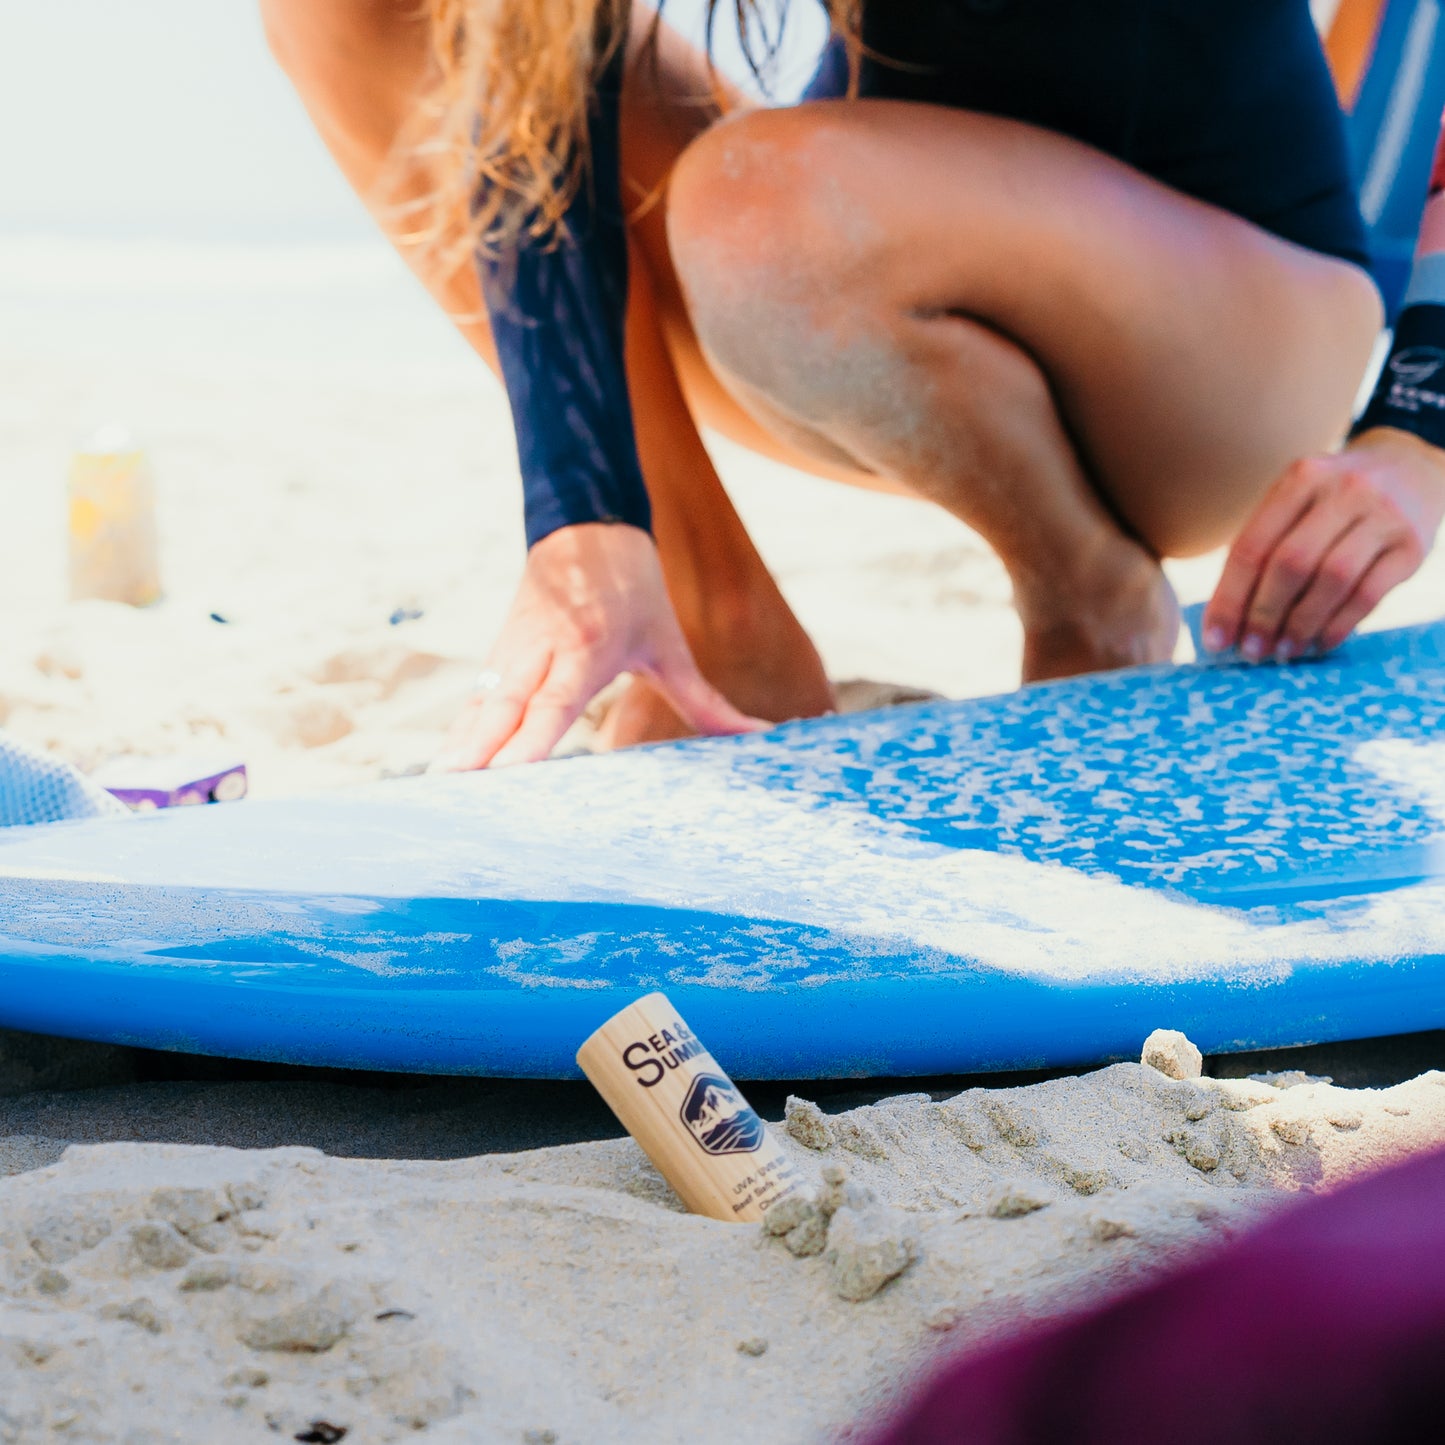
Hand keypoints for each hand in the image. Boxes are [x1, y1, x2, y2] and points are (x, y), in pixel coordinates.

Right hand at [432, 522, 764, 769]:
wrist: (587, 525)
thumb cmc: (634, 589)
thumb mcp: (669, 645)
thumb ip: (705, 701)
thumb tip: (759, 736)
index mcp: (587, 648)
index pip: (552, 701)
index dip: (527, 737)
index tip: (504, 772)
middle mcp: (541, 651)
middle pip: (501, 709)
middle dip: (475, 753)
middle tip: (450, 794)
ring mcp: (512, 652)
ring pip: (479, 706)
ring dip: (458, 747)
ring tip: (436, 793)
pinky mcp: (498, 655)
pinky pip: (474, 701)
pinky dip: (459, 733)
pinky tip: (445, 769)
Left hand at [1202, 428, 1444, 661]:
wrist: (1412, 469)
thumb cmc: (1332, 501)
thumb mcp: (1296, 501)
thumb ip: (1262, 547)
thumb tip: (1226, 620)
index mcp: (1300, 479)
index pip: (1252, 546)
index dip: (1228, 599)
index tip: (1215, 639)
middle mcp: (1344, 490)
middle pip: (1290, 563)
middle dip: (1263, 615)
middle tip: (1251, 651)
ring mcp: (1383, 516)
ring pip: (1331, 580)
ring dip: (1300, 624)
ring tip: (1283, 651)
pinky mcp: (1412, 546)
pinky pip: (1368, 594)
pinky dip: (1338, 625)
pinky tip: (1320, 643)